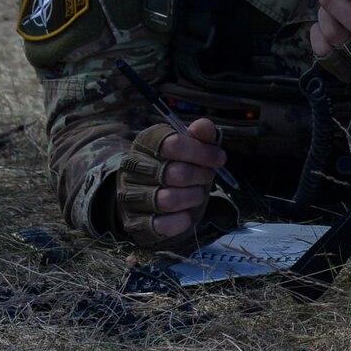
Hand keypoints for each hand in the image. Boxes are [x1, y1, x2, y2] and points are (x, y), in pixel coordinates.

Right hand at [114, 117, 225, 248]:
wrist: (152, 198)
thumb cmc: (177, 167)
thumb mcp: (190, 149)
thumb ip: (200, 136)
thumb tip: (204, 125)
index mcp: (146, 144)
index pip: (173, 145)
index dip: (202, 152)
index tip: (218, 158)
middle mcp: (133, 169)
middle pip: (175, 173)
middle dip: (201, 176)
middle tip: (207, 176)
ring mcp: (131, 196)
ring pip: (168, 200)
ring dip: (192, 197)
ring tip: (197, 194)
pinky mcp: (136, 222)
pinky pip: (161, 225)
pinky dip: (180, 221)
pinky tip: (186, 214)